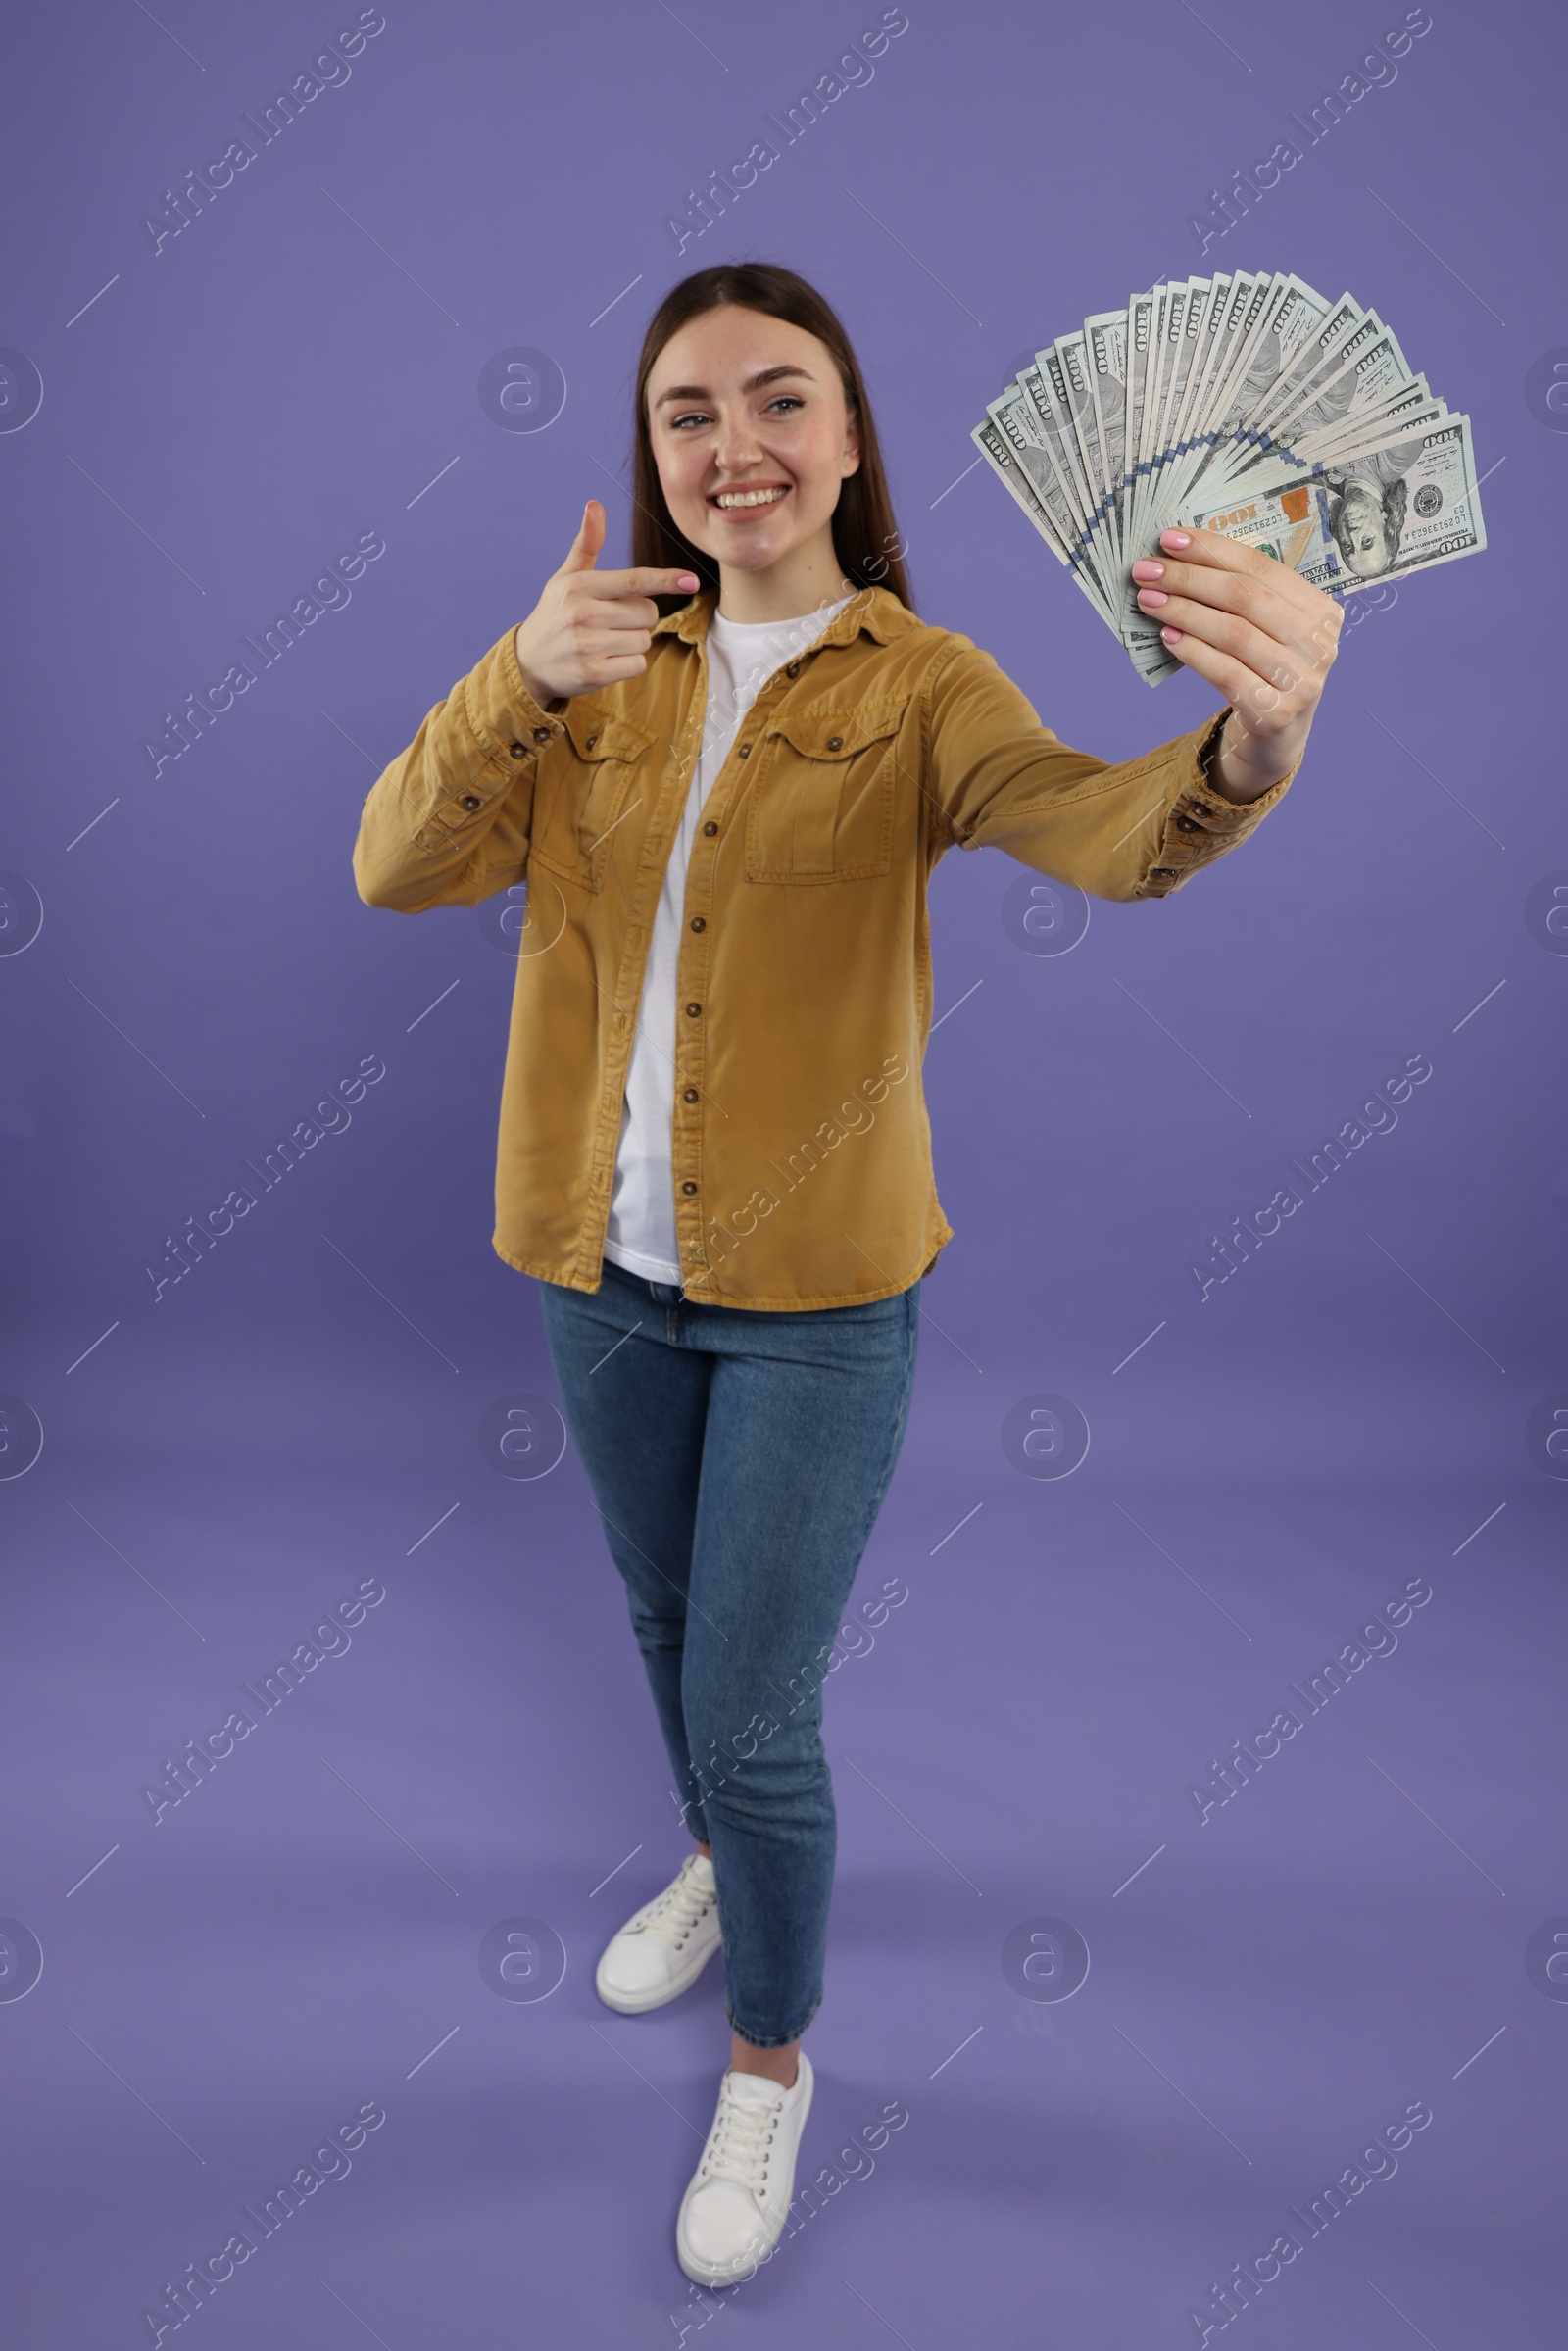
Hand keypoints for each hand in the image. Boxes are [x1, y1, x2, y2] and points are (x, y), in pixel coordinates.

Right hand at [512, 499, 698, 703]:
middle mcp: (583, 614)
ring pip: (643, 640)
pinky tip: (605, 660)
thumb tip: (594, 504)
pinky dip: (628, 664)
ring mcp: (587, 645)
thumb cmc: (556, 613)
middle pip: (647, 613)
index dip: (665, 580)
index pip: (633, 580)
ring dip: (633, 642)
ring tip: (605, 642)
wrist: (529, 661)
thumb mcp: (567, 576)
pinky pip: (636, 664)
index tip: (691, 580)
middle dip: (638, 617)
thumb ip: (587, 543)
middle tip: (612, 621)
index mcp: (580, 586)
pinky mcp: (593, 674)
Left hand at [1131, 526, 1341, 802]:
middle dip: (1190, 579)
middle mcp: (1319, 643)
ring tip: (1149, 601)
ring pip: (1234, 633)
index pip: (1261, 567)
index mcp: (1321, 610)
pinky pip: (1226, 673)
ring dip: (1184, 612)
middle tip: (1147, 571)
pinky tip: (1167, 637)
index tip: (1168, 539)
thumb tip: (1180, 557)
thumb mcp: (1267, 630)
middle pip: (1245, 597)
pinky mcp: (1277, 713)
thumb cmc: (1263, 670)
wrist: (1276, 737)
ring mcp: (1303, 681)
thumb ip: (1243, 597)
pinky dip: (1193, 652)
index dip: (1212, 549)